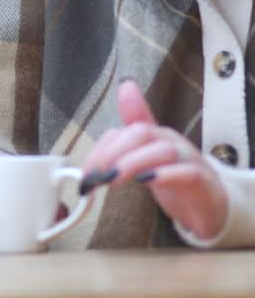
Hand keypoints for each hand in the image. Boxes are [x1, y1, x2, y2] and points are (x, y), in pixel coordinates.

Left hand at [80, 80, 228, 240]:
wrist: (212, 205)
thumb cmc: (174, 177)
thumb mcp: (146, 156)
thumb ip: (127, 135)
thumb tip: (118, 92)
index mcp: (155, 135)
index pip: (124, 131)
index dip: (102, 149)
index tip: (84, 173)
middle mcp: (172, 142)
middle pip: (142, 133)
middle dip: (114, 152)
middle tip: (95, 177)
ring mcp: (190, 160)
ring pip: (164, 150)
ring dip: (135, 162)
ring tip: (113, 179)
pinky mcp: (204, 182)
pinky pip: (189, 173)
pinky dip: (168, 175)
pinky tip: (149, 182)